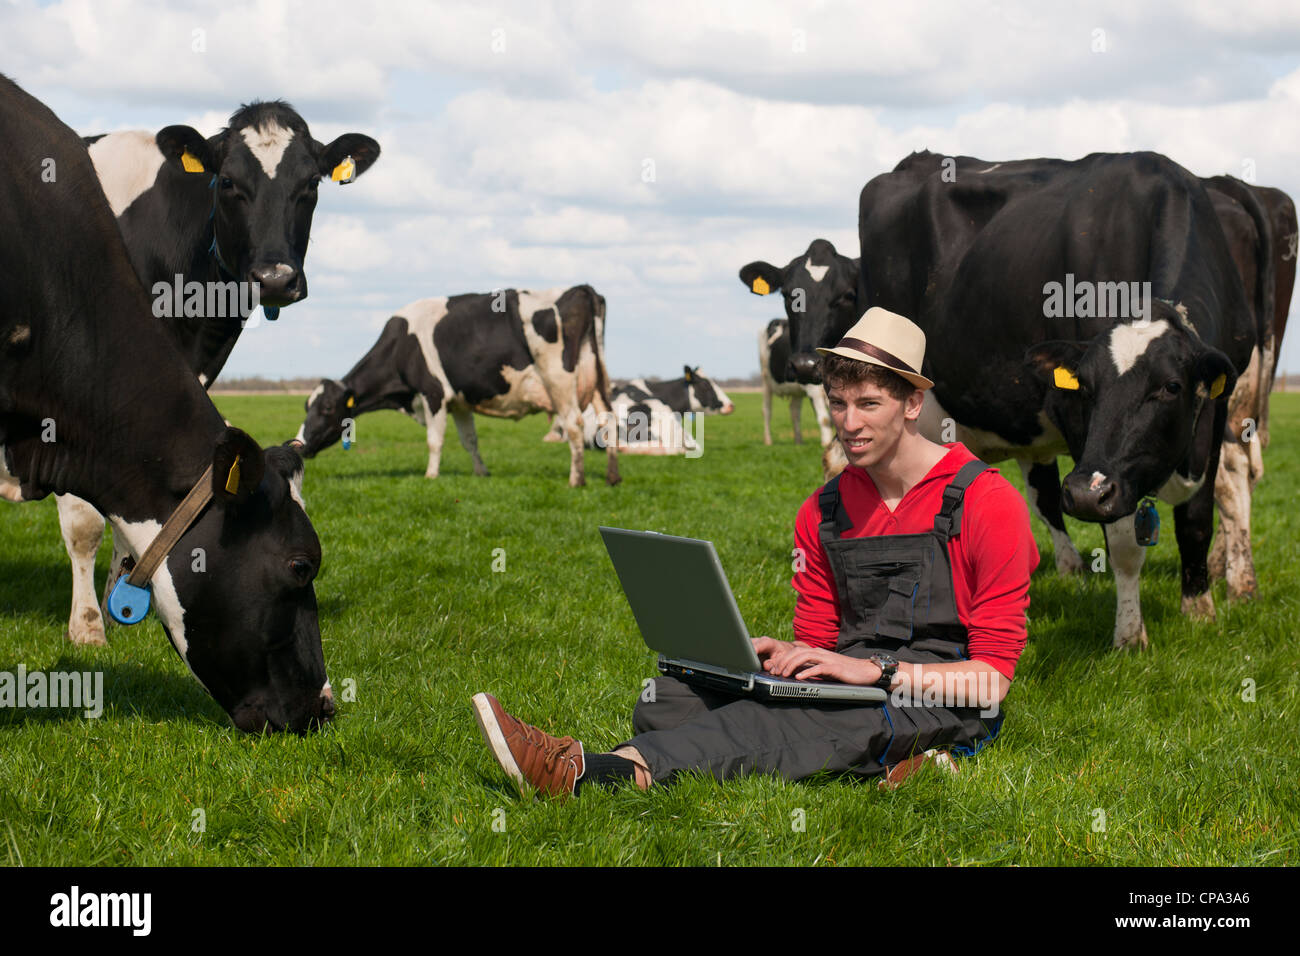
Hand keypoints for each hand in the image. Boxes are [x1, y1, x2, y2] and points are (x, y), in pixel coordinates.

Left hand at [751, 638, 882, 685]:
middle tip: (774, 672)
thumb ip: (813, 669)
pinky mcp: (835, 667)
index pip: (796, 651)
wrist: (866, 671)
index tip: (774, 668)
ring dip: (792, 665)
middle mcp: (821, 653)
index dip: (783, 658)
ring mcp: (828, 659)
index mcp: (817, 653)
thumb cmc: (845, 672)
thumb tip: (797, 675)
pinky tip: (799, 677)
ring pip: (805, 656)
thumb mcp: (825, 670)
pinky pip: (818, 667)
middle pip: (797, 652)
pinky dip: (807, 671)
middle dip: (783, 661)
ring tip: (783, 674)